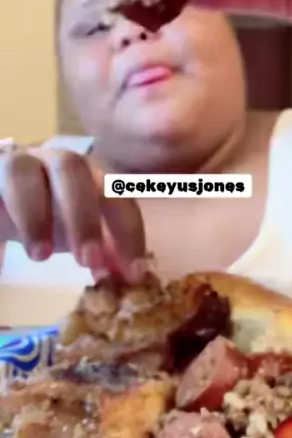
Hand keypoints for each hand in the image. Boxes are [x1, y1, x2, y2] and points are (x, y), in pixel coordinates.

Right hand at [0, 148, 145, 280]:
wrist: (2, 199)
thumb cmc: (45, 214)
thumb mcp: (76, 234)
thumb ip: (103, 252)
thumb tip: (128, 276)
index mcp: (84, 173)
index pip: (115, 191)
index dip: (127, 229)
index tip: (133, 272)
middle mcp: (51, 160)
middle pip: (71, 167)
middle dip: (83, 216)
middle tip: (87, 261)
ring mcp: (15, 163)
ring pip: (22, 170)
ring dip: (34, 214)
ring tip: (40, 256)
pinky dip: (1, 215)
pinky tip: (7, 253)